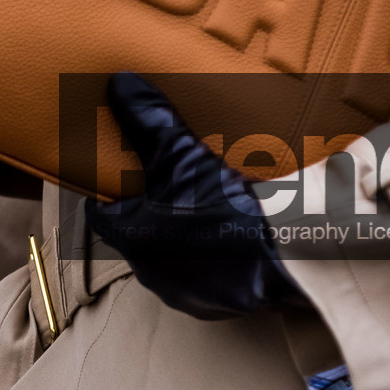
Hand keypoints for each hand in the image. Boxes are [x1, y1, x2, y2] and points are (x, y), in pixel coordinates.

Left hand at [87, 73, 299, 321]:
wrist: (286, 256)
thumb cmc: (223, 210)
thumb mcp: (182, 155)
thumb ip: (150, 121)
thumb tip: (122, 84)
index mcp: (133, 240)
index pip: (103, 215)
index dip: (110, 192)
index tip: (119, 174)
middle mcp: (155, 275)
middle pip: (143, 235)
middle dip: (154, 211)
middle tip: (171, 181)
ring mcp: (191, 295)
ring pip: (178, 258)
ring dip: (188, 236)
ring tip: (208, 204)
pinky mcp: (226, 305)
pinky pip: (213, 276)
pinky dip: (220, 256)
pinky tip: (237, 232)